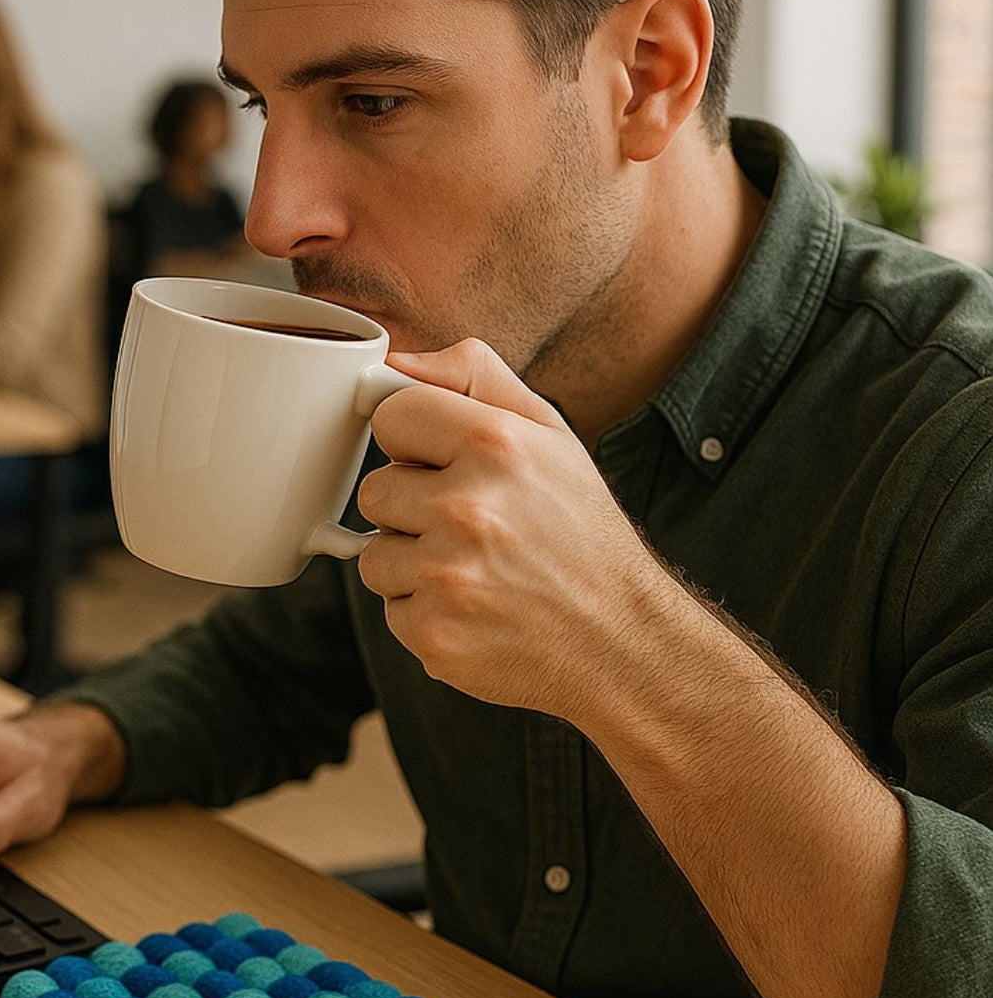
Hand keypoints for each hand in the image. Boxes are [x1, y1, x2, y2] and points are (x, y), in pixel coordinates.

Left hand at [356, 339, 666, 720]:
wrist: (623, 638)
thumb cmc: (579, 530)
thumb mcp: (549, 433)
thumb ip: (472, 376)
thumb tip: (393, 359)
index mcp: (496, 444)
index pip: (390, 416)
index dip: (415, 442)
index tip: (445, 464)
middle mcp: (468, 508)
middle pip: (374, 490)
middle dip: (413, 508)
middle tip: (472, 527)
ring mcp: (448, 576)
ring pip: (373, 555)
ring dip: (412, 564)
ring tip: (475, 569)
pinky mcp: (434, 634)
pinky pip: (389, 609)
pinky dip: (424, 612)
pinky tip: (474, 609)